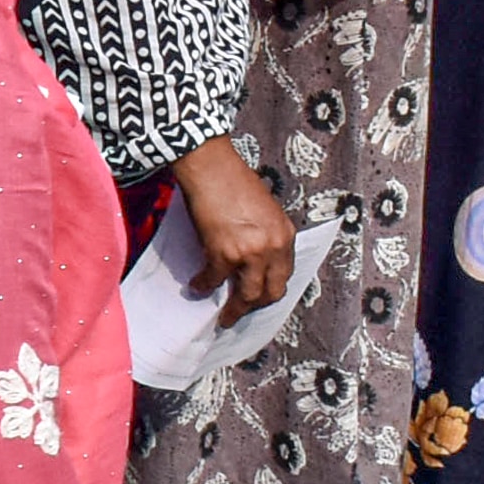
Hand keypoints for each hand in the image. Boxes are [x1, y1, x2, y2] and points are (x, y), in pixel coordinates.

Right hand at [171, 135, 297, 324]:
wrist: (211, 166)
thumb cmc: (233, 180)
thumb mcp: (264, 210)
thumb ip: (265, 235)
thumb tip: (253, 258)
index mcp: (285, 235)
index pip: (284, 274)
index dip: (270, 289)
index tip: (259, 297)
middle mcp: (273, 247)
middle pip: (271, 291)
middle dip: (255, 306)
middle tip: (242, 312)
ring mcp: (250, 253)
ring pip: (247, 295)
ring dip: (235, 310)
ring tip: (225, 317)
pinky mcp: (224, 254)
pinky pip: (214, 280)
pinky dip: (203, 285)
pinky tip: (197, 286)